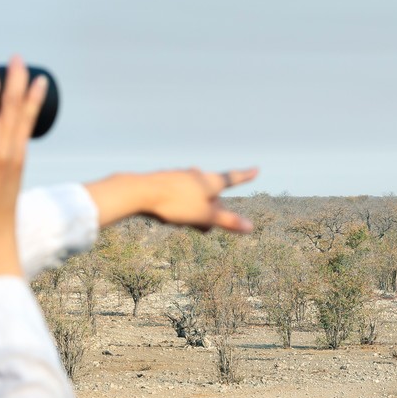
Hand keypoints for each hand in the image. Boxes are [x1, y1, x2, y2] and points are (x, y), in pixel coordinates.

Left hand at [86, 168, 258, 232]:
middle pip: (212, 195)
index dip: (246, 176)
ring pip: (195, 197)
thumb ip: (227, 221)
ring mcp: (180, 176)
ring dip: (194, 211)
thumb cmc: (175, 204)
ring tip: (181, 222)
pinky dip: (180, 208)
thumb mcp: (204, 216)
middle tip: (203, 228)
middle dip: (211, 211)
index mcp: (210, 181)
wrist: (140, 192)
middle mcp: (197, 175)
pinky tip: (167, 215)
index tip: (256, 169)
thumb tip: (251, 227)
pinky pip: (179, 197)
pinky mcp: (165, 181)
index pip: (233, 178)